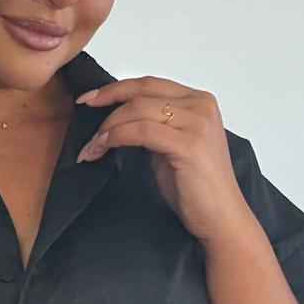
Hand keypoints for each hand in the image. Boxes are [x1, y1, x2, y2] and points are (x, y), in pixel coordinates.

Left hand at [75, 78, 254, 247]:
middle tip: (83, 113)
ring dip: (108, 127)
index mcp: (199, 101)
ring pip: (138, 110)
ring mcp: (197, 124)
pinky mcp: (189, 145)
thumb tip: (119, 118)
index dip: (116, 88)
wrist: (221, 219)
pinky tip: (104, 147)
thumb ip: (154, 126)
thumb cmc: (197, 189)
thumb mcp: (172, 146)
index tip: (89, 98)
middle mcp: (201, 106)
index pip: (150, 84)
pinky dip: (117, 137)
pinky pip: (141, 131)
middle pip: (142, 92)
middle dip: (107, 101)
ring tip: (92, 146)